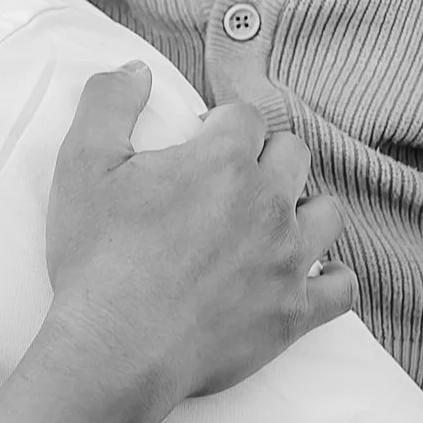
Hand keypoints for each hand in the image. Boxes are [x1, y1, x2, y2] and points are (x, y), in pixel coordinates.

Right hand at [44, 68, 355, 406]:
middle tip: (229, 181)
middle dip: (266, 157)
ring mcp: (288, 260)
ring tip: (270, 223)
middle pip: (294, 154)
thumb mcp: (80, 164)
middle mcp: (268, 203)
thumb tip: (137, 71)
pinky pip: (342, 287)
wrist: (113, 352)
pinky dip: (330, 278)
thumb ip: (108, 102)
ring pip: (328, 212)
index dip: (220, 125)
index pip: (245, 116)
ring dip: (303, 209)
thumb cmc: (96, 259)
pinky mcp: (294, 314)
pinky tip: (309, 276)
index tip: (198, 144)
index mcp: (223, 160)